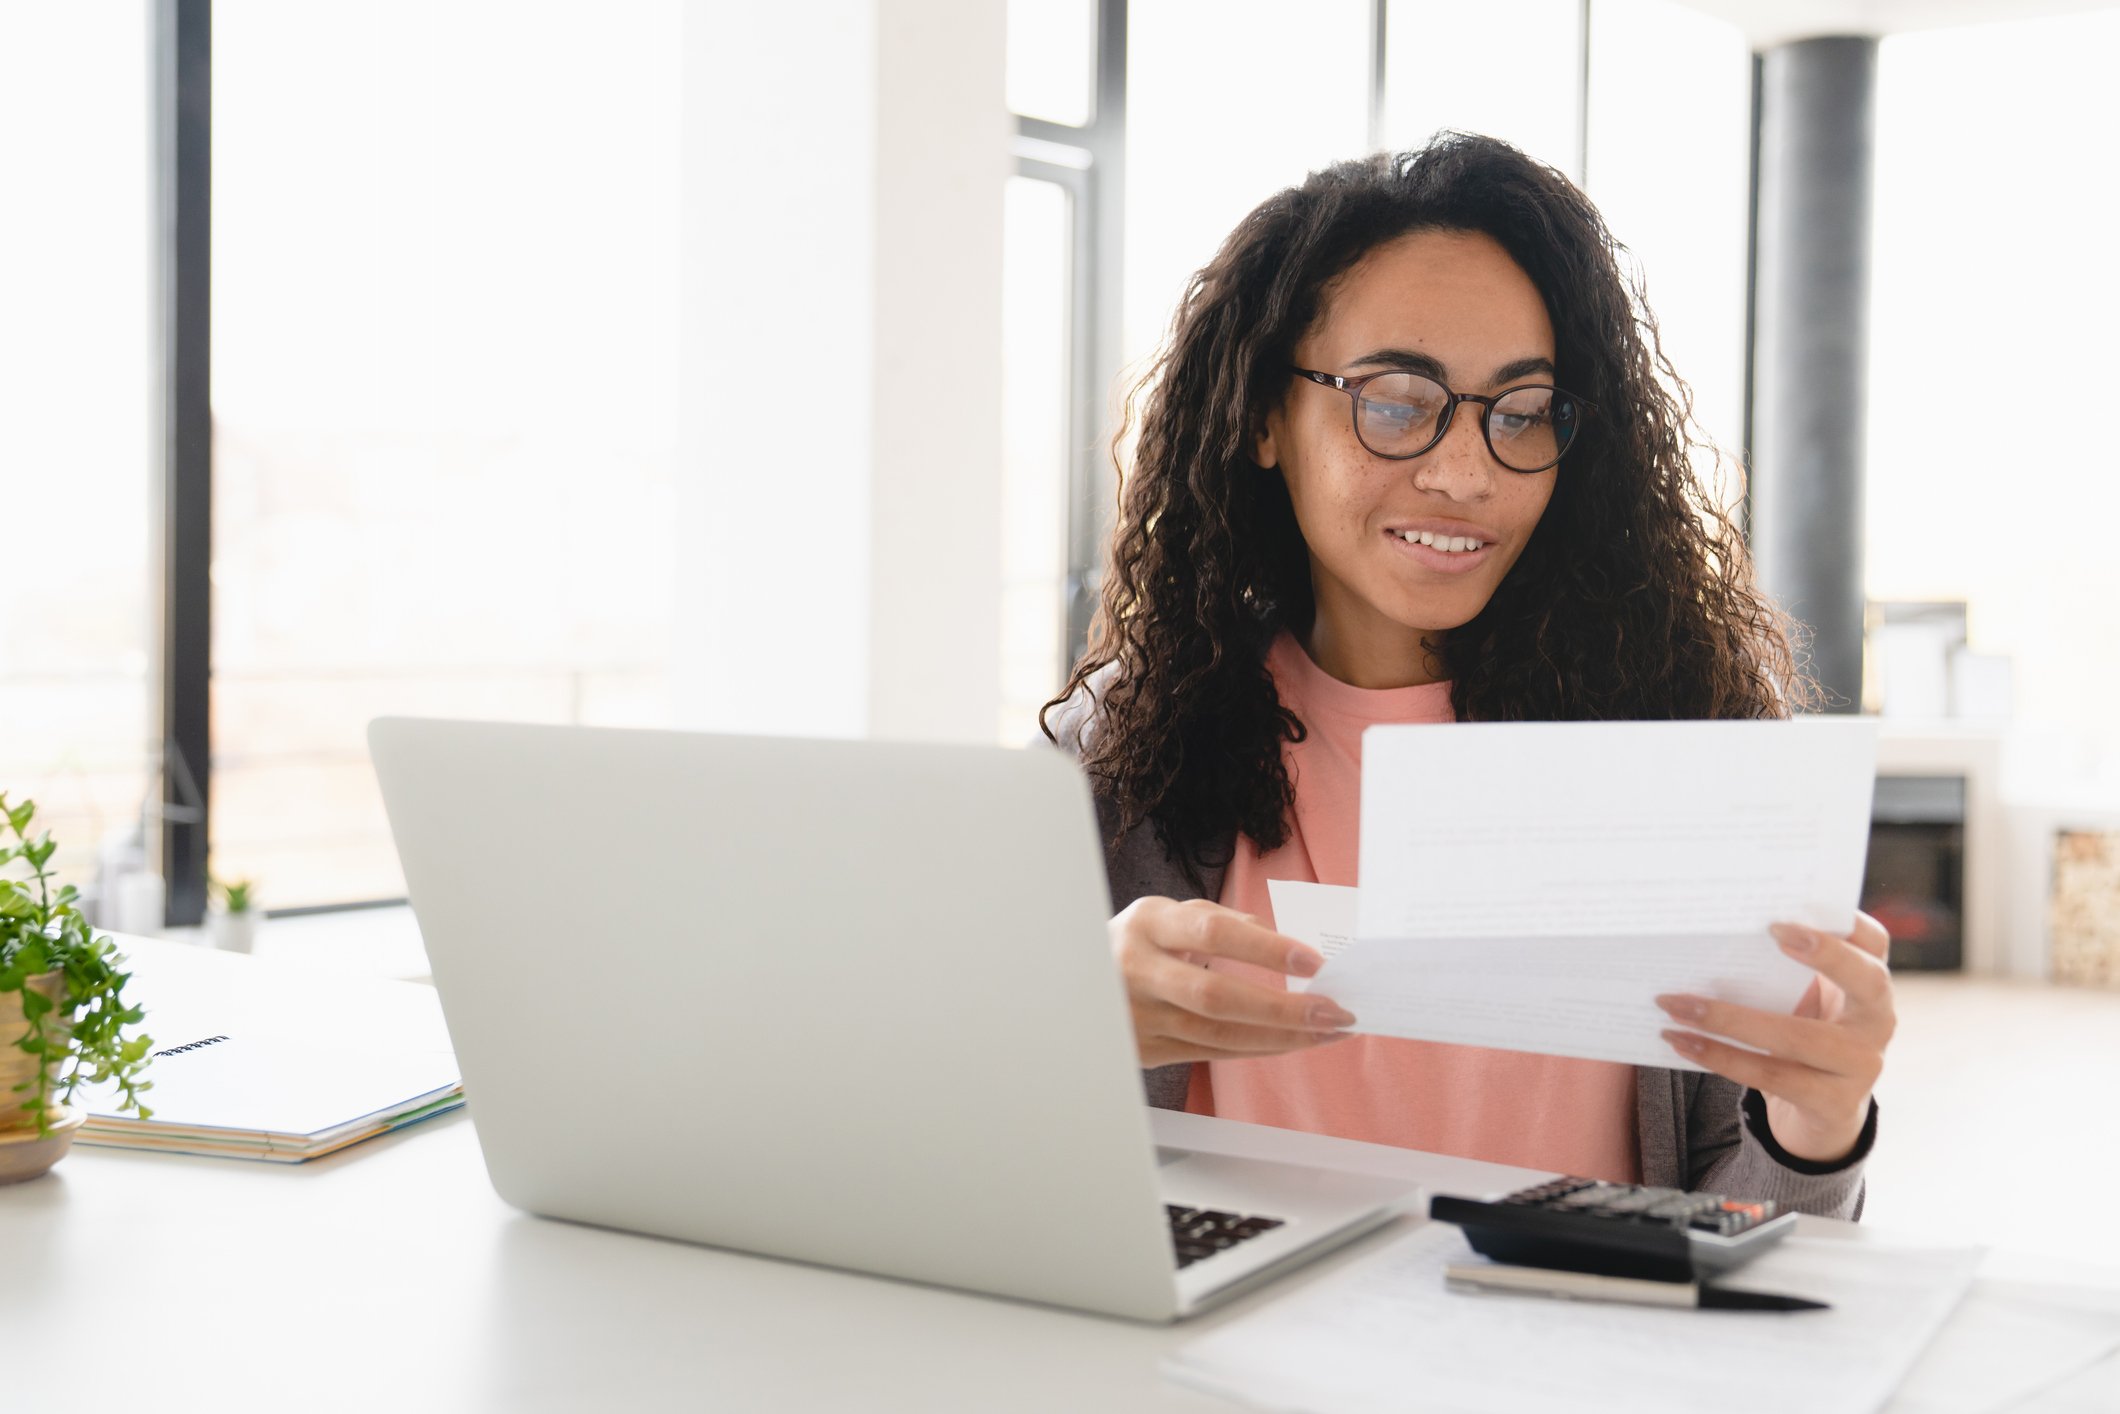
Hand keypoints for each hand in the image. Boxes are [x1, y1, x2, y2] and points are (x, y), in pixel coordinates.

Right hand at [1109, 896, 1358, 1067]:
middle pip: (1217, 996)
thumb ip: (1215, 921)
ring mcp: (1138, 1017)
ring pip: (1219, 1036)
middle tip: (1335, 1010)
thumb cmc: (1134, 944)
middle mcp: (1138, 970)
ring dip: (1282, 1036)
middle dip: (1283, 1008)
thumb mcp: (1163, 916)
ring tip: (1329, 1031)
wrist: (1071, 983)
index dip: (1265, 948)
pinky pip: (1212, 1054)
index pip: (1212, 934)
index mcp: (1148, 924)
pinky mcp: (1144, 1051)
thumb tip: (1280, 941)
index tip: (1313, 960)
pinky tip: (1292, 1042)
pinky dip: (1257, 1049)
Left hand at [1655, 912, 1894, 1163]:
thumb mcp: (1803, 1002)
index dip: (1849, 924)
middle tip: (1772, 931)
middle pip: (1868, 981)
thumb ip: (1780, 972)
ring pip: (1799, 1037)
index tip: (1800, 909)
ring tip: (1676, 1005)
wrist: (1821, 1113)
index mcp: (1868, 986)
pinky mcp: (1836, 1104)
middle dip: (1826, 955)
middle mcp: (1878, 1023)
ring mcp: (1863, 1066)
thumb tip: (1713, 938)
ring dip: (1727, 1019)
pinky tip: (1681, 1041)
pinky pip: (1772, 1077)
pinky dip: (1721, 1057)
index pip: (1875, 943)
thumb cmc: (1803, 1039)